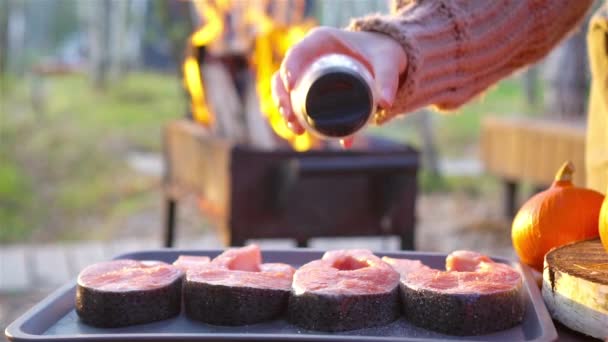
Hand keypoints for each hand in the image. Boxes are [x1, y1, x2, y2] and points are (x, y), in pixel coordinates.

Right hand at [272, 26, 406, 146]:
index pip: (297, 52)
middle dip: (282, 97)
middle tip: (291, 118)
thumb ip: (387, 79)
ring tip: (297, 130)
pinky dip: (297, 117)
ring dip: (286, 110)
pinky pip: (297, 102)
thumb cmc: (383, 53)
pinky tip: (303, 132)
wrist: (383, 60)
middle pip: (285, 75)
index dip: (289, 68)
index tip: (291, 87)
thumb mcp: (387, 62)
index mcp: (321, 41)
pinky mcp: (313, 90)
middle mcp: (310, 56)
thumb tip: (385, 103)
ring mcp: (309, 73)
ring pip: (287, 91)